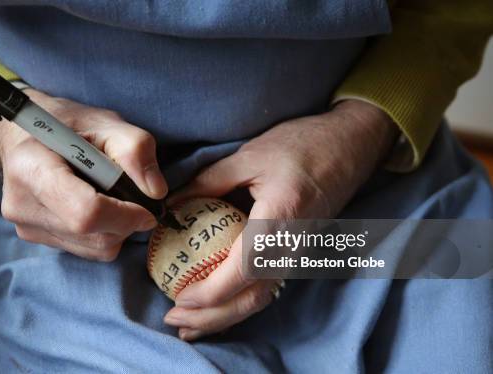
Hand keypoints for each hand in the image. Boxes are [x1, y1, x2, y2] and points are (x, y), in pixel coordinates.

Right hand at [0, 88, 167, 259]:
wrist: (27, 133)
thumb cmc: (68, 124)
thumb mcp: (107, 123)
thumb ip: (135, 150)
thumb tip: (155, 192)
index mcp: (32, 169)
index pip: (85, 213)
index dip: (125, 215)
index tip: (145, 206)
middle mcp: (21, 204)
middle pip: (93, 236)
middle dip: (125, 221)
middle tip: (129, 194)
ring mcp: (26, 226)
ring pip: (94, 248)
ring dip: (117, 228)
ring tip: (108, 195)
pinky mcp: (35, 238)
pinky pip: (86, 250)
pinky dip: (103, 233)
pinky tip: (95, 205)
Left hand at [163, 99, 397, 339]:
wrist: (349, 146)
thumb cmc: (301, 146)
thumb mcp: (248, 157)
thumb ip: (207, 181)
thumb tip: (171, 205)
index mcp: (279, 220)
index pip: (243, 271)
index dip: (210, 292)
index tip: (179, 296)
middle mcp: (292, 246)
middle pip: (251, 299)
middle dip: (211, 318)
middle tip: (175, 320)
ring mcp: (298, 254)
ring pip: (261, 300)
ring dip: (224, 318)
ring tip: (189, 326)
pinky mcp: (297, 254)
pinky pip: (268, 289)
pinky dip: (240, 305)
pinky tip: (217, 309)